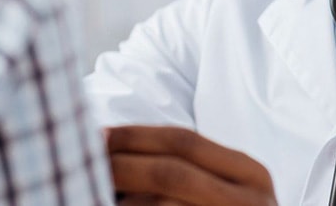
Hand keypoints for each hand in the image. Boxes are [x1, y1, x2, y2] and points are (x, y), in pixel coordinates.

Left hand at [106, 125, 276, 205]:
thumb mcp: (221, 192)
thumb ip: (186, 170)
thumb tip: (110, 146)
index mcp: (250, 173)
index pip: (184, 141)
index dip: (135, 136)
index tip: (96, 136)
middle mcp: (250, 200)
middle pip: (171, 172)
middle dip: (122, 165)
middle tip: (85, 162)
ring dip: (124, 201)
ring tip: (92, 192)